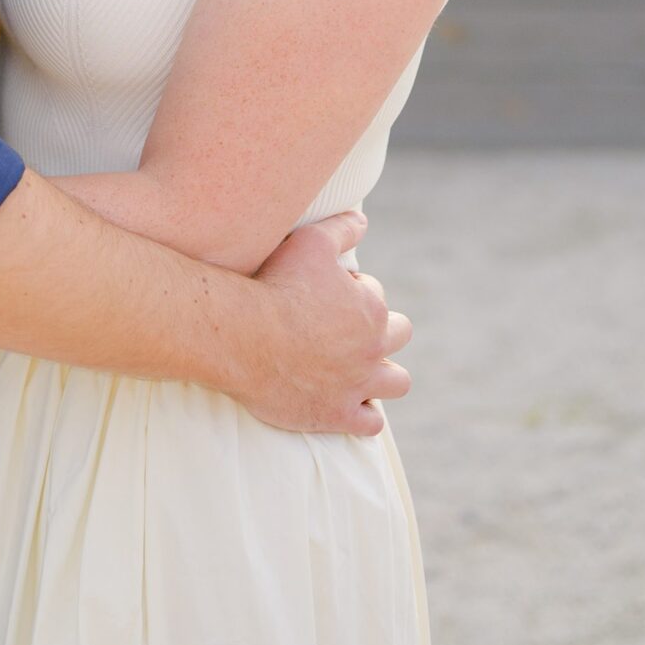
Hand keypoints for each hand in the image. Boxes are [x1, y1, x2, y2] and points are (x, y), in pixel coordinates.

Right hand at [238, 209, 412, 436]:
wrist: (245, 336)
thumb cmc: (276, 285)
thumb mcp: (311, 241)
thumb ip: (342, 229)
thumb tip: (363, 221)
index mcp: (370, 308)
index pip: (376, 295)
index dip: (352, 290)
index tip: (326, 293)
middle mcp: (372, 348)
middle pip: (399, 335)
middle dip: (381, 329)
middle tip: (347, 328)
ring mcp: (358, 385)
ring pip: (397, 382)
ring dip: (384, 374)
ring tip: (359, 367)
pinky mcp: (338, 415)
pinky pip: (371, 423)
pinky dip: (365, 414)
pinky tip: (348, 402)